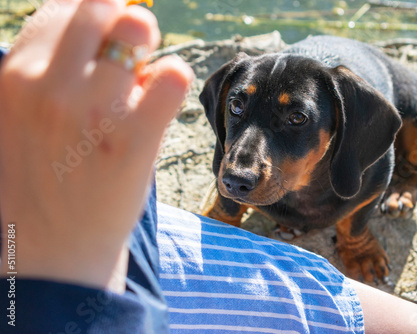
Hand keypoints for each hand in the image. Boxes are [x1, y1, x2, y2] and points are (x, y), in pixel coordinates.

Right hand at [0, 0, 192, 290]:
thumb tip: (112, 20)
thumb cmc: (45, 176)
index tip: (105, 41)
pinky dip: (171, 79)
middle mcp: (49, 86)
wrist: (53, 247)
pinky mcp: (134, 140)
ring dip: (146, 53)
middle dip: (125, 23)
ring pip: (137, 30)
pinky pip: (171, 75)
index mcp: (16, 74)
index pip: (66, 7)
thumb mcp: (22, 114)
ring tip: (138, 87)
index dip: (94, 17)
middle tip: (131, 51)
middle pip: (103, 6)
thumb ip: (52, 68)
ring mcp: (93, 112)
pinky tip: (160, 100)